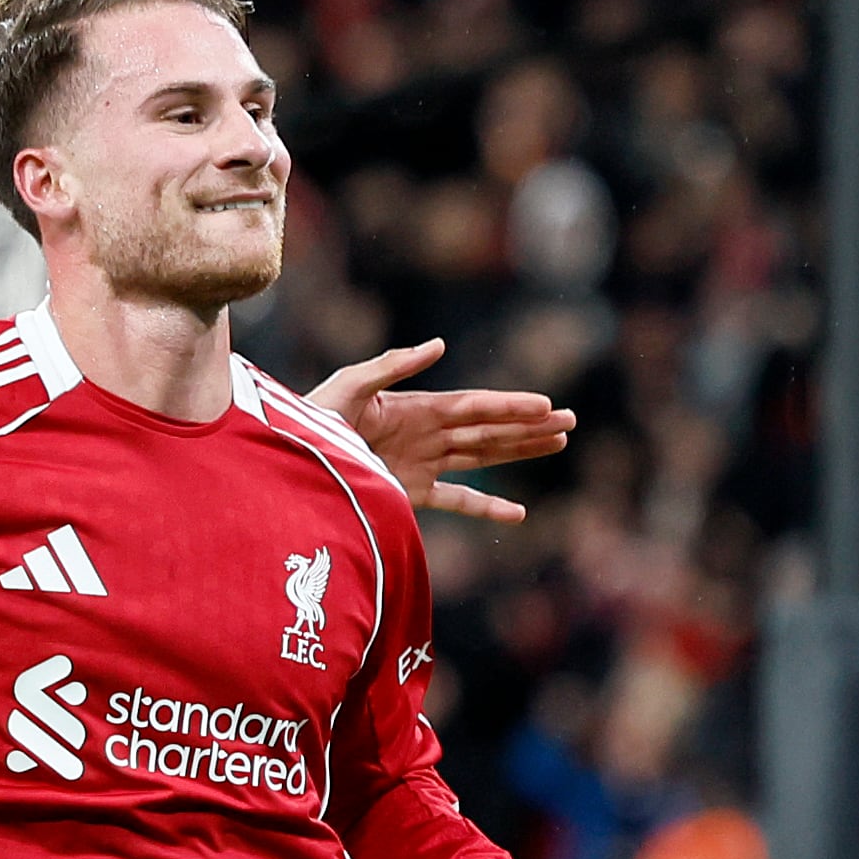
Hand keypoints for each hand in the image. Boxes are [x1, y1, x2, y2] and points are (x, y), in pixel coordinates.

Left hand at [309, 340, 573, 523]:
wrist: (288, 464)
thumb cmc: (311, 420)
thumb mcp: (349, 385)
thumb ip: (391, 365)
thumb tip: (440, 346)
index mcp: (416, 407)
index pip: (474, 405)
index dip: (510, 405)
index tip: (546, 404)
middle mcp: (425, 434)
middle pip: (488, 429)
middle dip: (529, 425)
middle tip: (570, 421)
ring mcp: (421, 464)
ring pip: (482, 457)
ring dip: (520, 451)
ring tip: (559, 443)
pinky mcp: (409, 493)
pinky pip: (456, 501)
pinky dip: (487, 507)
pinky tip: (519, 512)